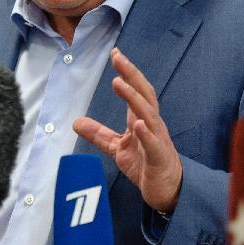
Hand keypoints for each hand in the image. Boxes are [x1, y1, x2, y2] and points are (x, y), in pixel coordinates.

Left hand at [73, 47, 182, 212]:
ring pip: (149, 114)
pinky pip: (154, 144)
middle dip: (131, 75)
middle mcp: (152, 124)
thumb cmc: (146, 164)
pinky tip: (139, 124)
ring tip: (119, 83)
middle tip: (118, 58)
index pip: (136, 90)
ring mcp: (157, 140)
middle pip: (144, 94)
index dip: (127, 72)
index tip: (115, 54)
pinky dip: (147, 133)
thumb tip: (75, 122)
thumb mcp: (117, 147)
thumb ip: (99, 133)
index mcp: (142, 119)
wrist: (168, 190)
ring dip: (134, 98)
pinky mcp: (159, 158)